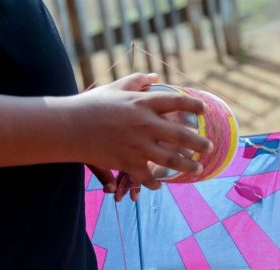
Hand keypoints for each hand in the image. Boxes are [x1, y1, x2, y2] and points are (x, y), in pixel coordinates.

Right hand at [67, 73, 210, 194]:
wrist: (69, 127)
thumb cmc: (91, 104)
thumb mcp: (115, 88)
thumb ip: (137, 80)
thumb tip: (155, 76)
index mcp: (143, 103)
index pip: (177, 103)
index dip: (194, 107)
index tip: (204, 112)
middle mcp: (145, 124)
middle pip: (182, 136)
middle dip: (200, 143)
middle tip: (209, 147)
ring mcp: (138, 146)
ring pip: (171, 160)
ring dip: (187, 165)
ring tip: (197, 168)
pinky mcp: (127, 163)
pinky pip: (148, 177)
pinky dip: (156, 182)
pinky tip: (160, 184)